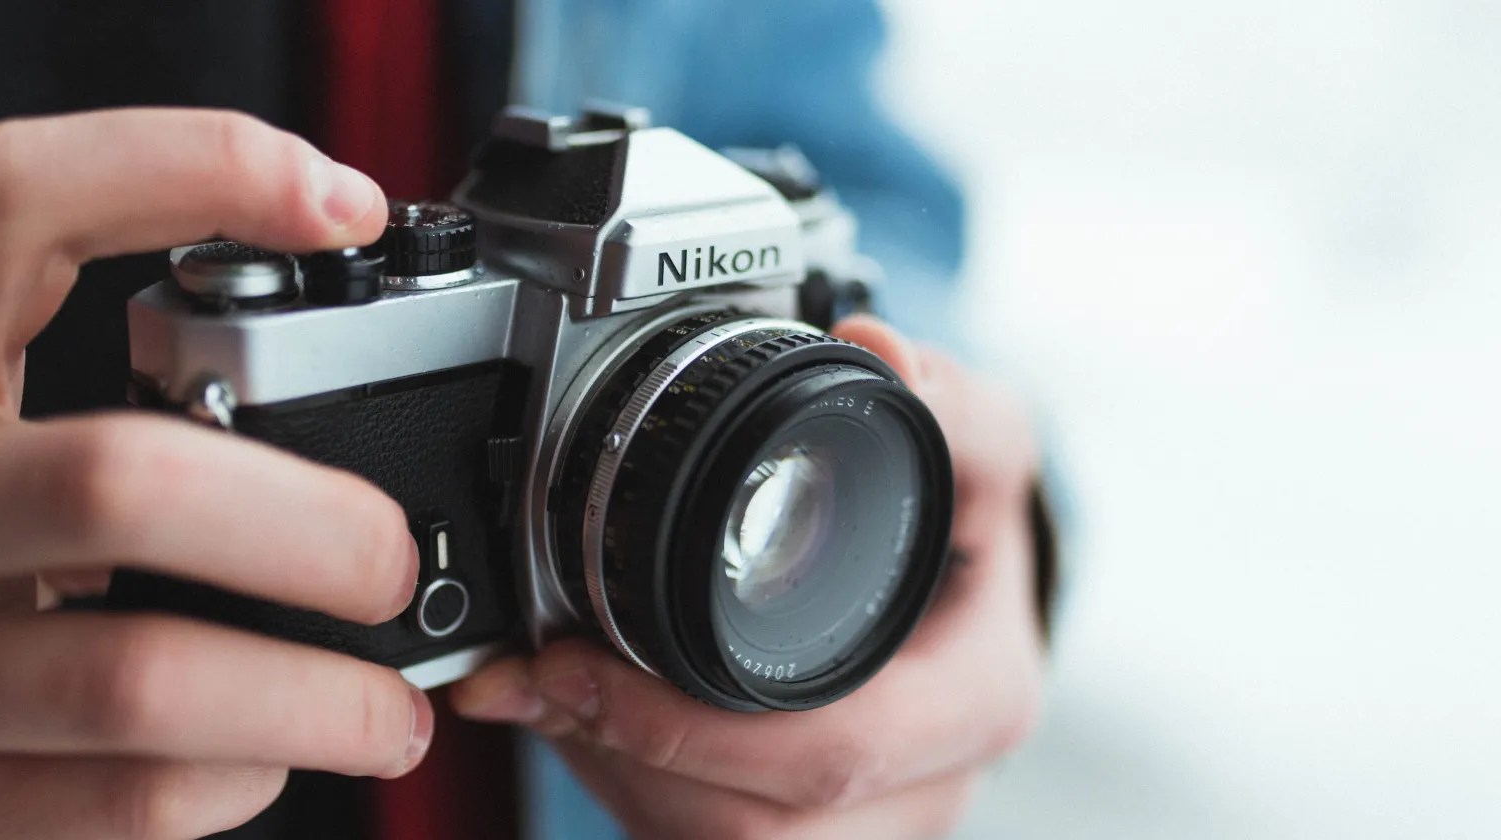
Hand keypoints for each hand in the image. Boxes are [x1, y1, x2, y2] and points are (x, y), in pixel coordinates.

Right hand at [0, 109, 429, 838]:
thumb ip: (86, 388)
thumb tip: (335, 403)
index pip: (20, 202)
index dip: (194, 167)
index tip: (341, 203)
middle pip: (121, 480)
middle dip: (311, 524)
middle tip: (385, 556)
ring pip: (138, 680)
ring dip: (312, 700)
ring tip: (387, 708)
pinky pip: (115, 803)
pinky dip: (228, 781)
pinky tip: (258, 755)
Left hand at [453, 316, 1044, 838]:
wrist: (972, 593)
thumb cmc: (971, 527)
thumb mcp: (985, 446)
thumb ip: (947, 397)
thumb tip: (879, 349)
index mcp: (976, 705)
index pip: (828, 755)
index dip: (683, 728)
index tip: (569, 663)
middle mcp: (926, 790)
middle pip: (753, 830)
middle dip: (624, 753)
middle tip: (534, 677)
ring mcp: (866, 828)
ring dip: (617, 773)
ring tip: (553, 692)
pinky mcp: (805, 834)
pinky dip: (628, 783)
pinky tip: (591, 721)